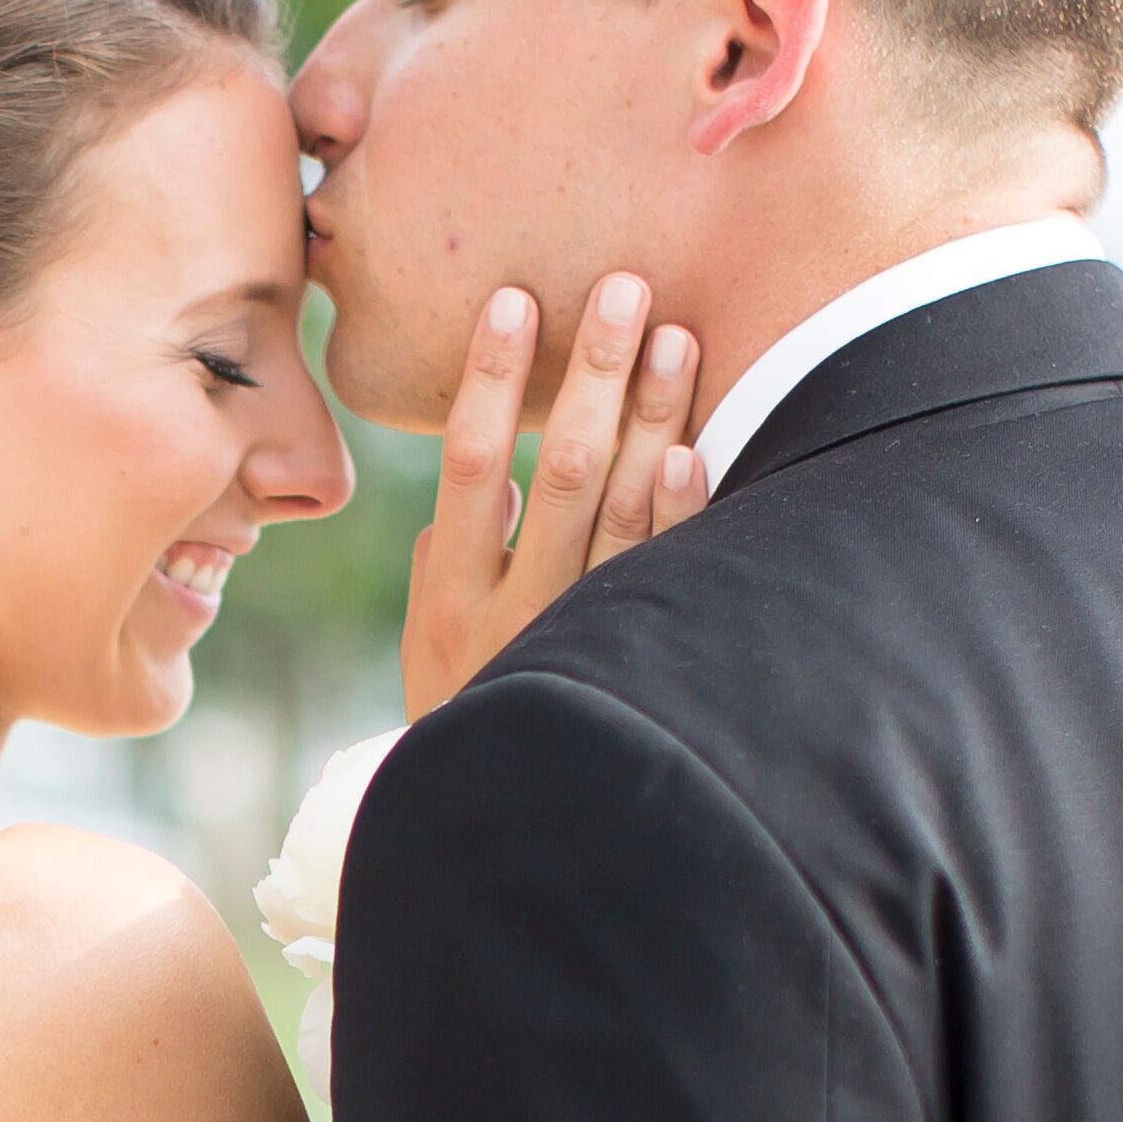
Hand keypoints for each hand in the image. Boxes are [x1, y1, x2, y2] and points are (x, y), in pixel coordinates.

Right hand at [402, 275, 705, 719]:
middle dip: (594, 373)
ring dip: (653, 418)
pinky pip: (668, 575)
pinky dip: (682, 512)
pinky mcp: (644, 658)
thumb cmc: (465, 727)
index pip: (469, 465)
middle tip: (624, 289)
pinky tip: (693, 450)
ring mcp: (587, 635)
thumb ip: (442, 568)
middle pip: (563, 470)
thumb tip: (468, 497)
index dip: (493, 381)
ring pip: (624, 511)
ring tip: (675, 336)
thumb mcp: (429, 654)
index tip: (514, 301)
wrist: (512, 832)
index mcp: (452, 600)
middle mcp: (519, 612)